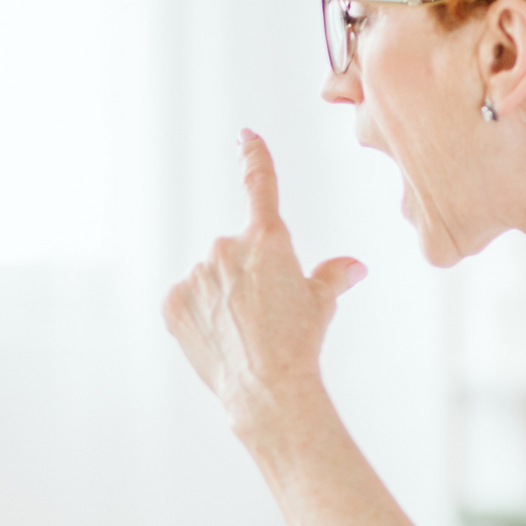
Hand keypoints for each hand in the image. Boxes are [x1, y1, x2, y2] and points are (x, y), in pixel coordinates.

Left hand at [163, 131, 364, 429]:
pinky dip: (198, 314)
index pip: (260, 185)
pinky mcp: (173, 302)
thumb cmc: (301, 344)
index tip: (245, 136)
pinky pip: (186, 300)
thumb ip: (332, 276)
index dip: (254, 156)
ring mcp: (196, 275)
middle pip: (235, 252)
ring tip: (242, 332)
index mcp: (268, 240)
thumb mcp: (321, 304)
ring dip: (222, 295)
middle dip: (247, 275)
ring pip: (210, 277)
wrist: (267, 390)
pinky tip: (217, 338)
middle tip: (264, 314)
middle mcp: (226, 248)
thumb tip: (352, 267)